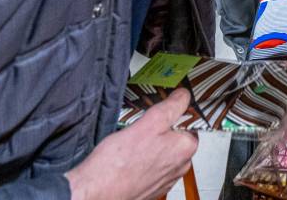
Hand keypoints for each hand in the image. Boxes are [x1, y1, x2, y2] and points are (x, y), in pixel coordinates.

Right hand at [65, 87, 197, 199]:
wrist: (97, 192)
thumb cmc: (119, 163)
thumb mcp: (149, 122)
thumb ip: (171, 106)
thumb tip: (183, 96)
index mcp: (186, 147)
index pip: (189, 121)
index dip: (172, 112)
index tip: (158, 110)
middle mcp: (181, 165)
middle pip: (175, 136)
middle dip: (160, 129)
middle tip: (141, 126)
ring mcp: (167, 178)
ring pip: (163, 151)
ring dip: (151, 145)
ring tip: (132, 144)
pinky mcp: (153, 186)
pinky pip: (153, 166)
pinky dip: (144, 160)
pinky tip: (130, 158)